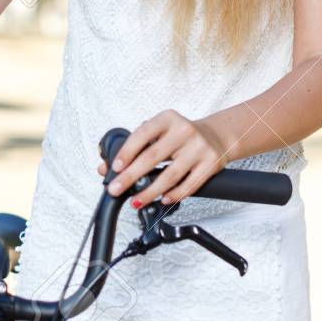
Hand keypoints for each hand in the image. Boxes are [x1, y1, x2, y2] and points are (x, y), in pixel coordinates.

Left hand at [96, 110, 228, 208]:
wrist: (216, 136)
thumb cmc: (180, 136)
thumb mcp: (159, 133)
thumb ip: (133, 147)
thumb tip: (105, 168)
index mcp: (168, 119)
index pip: (142, 134)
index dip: (127, 152)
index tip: (114, 168)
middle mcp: (184, 131)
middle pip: (153, 157)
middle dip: (131, 177)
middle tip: (116, 189)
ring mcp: (199, 148)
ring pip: (170, 176)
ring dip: (150, 192)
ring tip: (136, 201)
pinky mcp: (210, 164)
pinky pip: (189, 185)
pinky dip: (173, 195)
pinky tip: (161, 200)